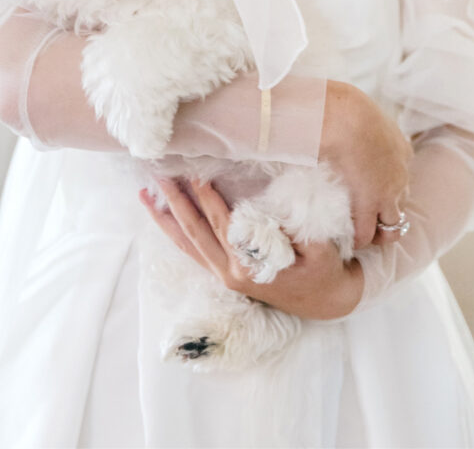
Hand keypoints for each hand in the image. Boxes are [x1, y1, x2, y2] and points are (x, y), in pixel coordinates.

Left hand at [140, 178, 363, 320]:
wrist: (327, 301)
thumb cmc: (324, 269)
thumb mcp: (319, 246)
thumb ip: (296, 228)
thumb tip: (274, 203)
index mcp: (250, 265)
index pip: (221, 224)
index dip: (207, 197)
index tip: (195, 171)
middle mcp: (230, 272)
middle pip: (194, 232)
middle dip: (175, 202)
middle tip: (158, 174)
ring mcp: (224, 275)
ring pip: (186, 244)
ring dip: (165, 218)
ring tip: (145, 194)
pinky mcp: (224, 274)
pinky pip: (192, 251)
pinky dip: (175, 232)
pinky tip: (162, 215)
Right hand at [320, 81, 412, 248]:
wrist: (344, 114)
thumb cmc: (342, 105)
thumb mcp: (357, 111)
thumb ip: (353, 121)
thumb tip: (332, 117)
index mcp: (401, 148)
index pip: (400, 176)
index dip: (387, 187)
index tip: (370, 188)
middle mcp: (401, 172)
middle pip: (401, 202)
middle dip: (386, 212)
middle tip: (368, 217)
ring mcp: (388, 191)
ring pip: (392, 224)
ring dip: (376, 231)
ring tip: (361, 234)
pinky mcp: (370, 204)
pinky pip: (368, 232)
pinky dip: (359, 239)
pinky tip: (348, 239)